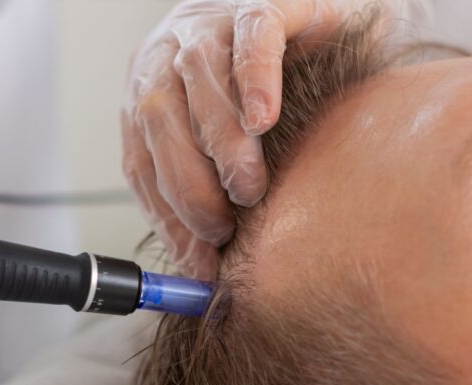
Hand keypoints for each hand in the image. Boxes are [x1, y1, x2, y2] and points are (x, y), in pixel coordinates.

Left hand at [122, 0, 342, 278]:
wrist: (330, 18)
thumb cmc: (279, 98)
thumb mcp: (231, 149)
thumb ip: (211, 195)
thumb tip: (201, 270)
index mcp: (151, 93)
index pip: (141, 159)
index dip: (166, 214)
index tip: (198, 259)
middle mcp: (171, 55)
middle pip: (157, 119)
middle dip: (188, 183)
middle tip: (224, 225)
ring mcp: (214, 22)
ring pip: (199, 78)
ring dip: (220, 143)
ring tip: (248, 188)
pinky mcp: (264, 3)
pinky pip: (252, 35)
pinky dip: (255, 78)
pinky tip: (263, 118)